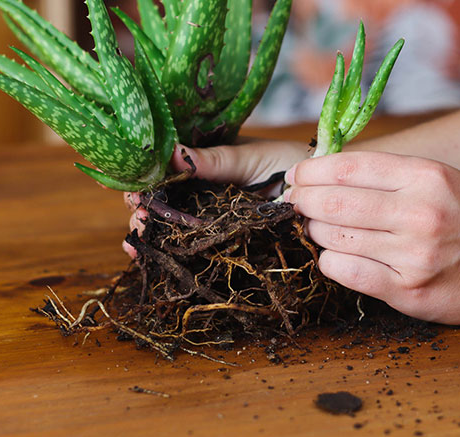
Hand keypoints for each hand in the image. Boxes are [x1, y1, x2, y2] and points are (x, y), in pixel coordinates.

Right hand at [122, 139, 309, 257]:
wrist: (325, 191)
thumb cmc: (287, 163)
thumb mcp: (246, 158)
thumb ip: (212, 160)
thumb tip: (170, 153)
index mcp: (203, 169)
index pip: (164, 176)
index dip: (145, 185)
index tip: (133, 192)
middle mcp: (203, 196)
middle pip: (162, 206)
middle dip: (144, 214)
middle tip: (139, 219)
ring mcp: (212, 222)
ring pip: (172, 231)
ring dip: (150, 237)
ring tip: (136, 242)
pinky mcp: (226, 246)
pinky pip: (196, 252)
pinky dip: (171, 257)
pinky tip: (150, 259)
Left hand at [283, 151, 459, 324]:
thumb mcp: (441, 178)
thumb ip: (389, 175)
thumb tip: (327, 171)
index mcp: (425, 176)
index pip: (348, 167)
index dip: (311, 171)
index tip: (295, 176)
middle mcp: (418, 213)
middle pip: (334, 203)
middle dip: (303, 201)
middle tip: (294, 202)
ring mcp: (413, 255)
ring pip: (335, 238)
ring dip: (316, 232)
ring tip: (317, 228)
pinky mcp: (409, 291)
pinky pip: (348, 272)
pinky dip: (331, 262)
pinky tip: (336, 256)